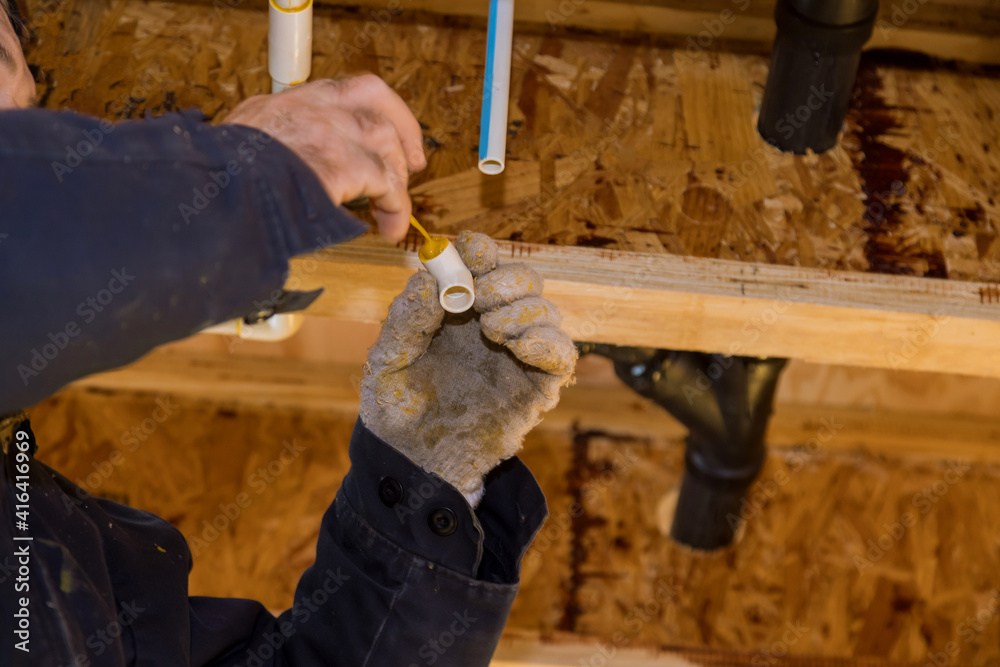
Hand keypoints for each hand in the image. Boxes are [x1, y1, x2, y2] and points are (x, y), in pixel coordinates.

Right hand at [223, 74, 425, 241]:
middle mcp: (313, 107)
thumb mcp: (244, 148)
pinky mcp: (343, 164)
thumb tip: (281, 175)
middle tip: (414, 165)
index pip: (344, 90)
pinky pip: (387, 184)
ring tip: (392, 213)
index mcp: (289, 103)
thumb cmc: (222, 182)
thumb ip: (272, 150)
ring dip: (396, 181)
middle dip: (402, 130)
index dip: (374, 109)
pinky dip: (395, 208)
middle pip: (374, 98)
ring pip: (385, 142)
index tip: (386, 132)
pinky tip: (389, 227)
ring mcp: (330, 131)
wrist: (215, 193)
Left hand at [360, 232, 577, 504]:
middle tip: (478, 299)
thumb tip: (431, 277)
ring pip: (546, 309)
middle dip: (504, 279)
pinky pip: (562, 353)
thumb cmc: (395, 407)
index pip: (483, 260)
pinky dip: (548, 341)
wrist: (411, 462)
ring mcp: (517, 354)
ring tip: (491, 330)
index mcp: (457, 308)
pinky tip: (519, 346)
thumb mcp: (388, 359)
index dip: (480, 250)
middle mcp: (492, 323)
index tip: (469, 255)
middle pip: (523, 277)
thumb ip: (407, 317)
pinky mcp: (537, 386)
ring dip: (523, 308)